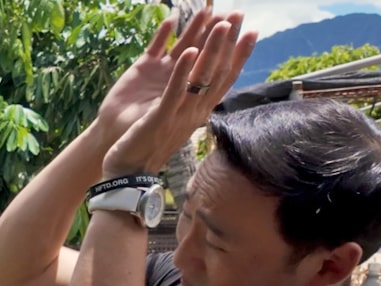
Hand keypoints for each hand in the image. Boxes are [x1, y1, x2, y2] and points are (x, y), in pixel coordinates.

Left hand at [102, 12, 256, 176]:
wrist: (128, 174)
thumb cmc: (148, 146)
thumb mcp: (172, 119)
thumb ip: (187, 102)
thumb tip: (200, 87)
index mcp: (198, 111)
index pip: (224, 79)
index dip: (239, 55)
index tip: (252, 32)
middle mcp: (193, 112)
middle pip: (216, 72)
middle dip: (228, 43)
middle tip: (240, 16)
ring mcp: (178, 115)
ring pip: (200, 78)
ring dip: (211, 49)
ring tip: (221, 24)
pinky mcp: (159, 119)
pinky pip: (173, 92)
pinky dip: (181, 71)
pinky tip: (188, 51)